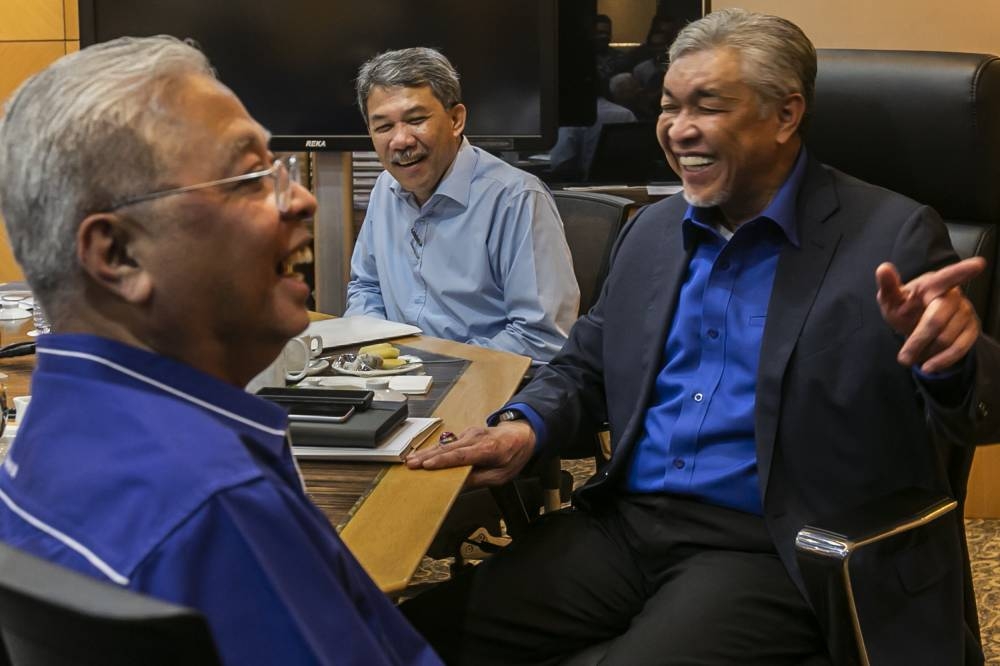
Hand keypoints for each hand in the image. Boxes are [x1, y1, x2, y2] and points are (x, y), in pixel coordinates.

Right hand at [405, 421, 535, 486]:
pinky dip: (434, 449)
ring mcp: (470, 433)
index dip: (443, 461)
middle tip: (411, 464)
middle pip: (448, 448)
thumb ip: (480, 479)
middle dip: (427, 457)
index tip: (427, 466)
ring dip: (426, 452)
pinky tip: (422, 455)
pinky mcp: (465, 434)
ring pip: (445, 444)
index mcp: (488, 449)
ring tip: (410, 460)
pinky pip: (448, 443)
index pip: (461, 455)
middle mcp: (476, 438)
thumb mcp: (502, 475)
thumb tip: (459, 485)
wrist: (521, 434)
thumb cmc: (513, 455)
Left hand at [875, 257, 984, 372]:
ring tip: (913, 355)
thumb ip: (888, 286)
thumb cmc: (904, 308)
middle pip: (936, 321)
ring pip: (946, 339)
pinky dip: (942, 361)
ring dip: (926, 352)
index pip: (947, 276)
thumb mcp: (891, 300)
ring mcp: (966, 312)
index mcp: (933, 284)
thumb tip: (883, 268)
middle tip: (902, 359)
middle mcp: (954, 296)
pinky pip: (960, 349)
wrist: (917, 324)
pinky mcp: (972, 329)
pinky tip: (929, 367)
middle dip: (917, 341)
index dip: (963, 270)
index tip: (978, 264)